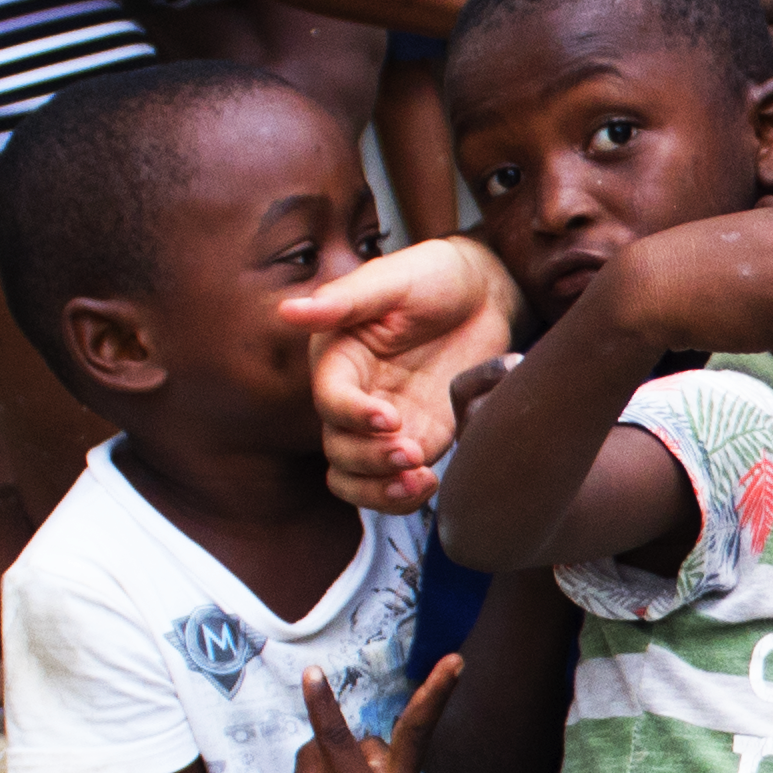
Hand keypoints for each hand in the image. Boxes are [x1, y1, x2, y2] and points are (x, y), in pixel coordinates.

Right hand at [282, 659, 458, 772]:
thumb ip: (313, 761)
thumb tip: (334, 726)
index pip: (335, 742)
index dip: (321, 706)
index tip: (311, 672)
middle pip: (412, 730)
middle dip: (439, 691)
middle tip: (460, 659)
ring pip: (371, 744)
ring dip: (351, 762)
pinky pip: (379, 758)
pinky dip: (361, 771)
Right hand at [286, 235, 523, 510]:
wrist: (485, 293)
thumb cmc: (433, 277)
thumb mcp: (392, 280)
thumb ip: (344, 301)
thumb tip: (287, 311)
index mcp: (339, 358)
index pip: (328, 400)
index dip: (351, 415)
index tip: (387, 417)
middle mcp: (355, 396)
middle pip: (338, 448)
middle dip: (369, 459)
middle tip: (410, 452)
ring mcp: (386, 424)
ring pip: (356, 477)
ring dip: (379, 490)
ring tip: (418, 480)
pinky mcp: (419, 439)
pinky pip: (395, 483)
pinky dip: (405, 495)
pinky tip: (430, 483)